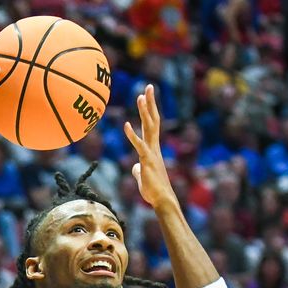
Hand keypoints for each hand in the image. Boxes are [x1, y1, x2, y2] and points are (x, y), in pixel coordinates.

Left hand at [124, 85, 177, 211]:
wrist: (162, 200)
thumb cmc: (153, 190)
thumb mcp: (143, 176)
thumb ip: (139, 169)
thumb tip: (135, 166)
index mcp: (153, 148)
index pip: (152, 124)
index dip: (150, 109)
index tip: (147, 95)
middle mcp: (154, 147)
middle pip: (153, 120)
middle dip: (150, 103)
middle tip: (148, 87)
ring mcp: (151, 152)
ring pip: (149, 128)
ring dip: (144, 112)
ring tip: (140, 96)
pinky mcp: (147, 161)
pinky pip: (139, 145)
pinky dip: (132, 135)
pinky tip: (125, 125)